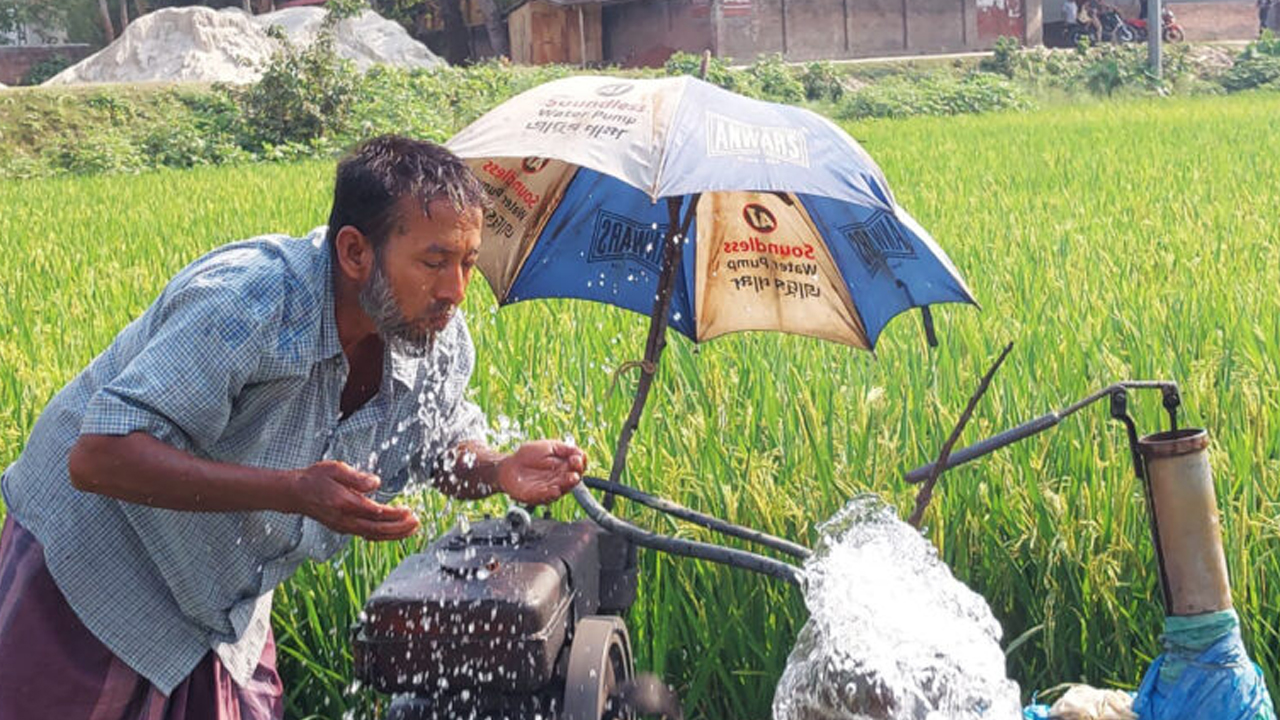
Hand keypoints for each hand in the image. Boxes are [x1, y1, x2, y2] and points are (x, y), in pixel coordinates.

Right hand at [290, 460, 419, 540]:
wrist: (295, 494)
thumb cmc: (316, 478)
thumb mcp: (335, 469)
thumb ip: (357, 477)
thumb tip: (376, 483)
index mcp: (345, 504)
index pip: (375, 513)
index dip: (394, 515)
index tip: (409, 511)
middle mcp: (345, 520)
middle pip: (377, 529)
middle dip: (399, 528)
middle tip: (417, 522)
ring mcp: (344, 527)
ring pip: (373, 536)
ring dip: (394, 534)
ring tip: (412, 529)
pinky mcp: (344, 528)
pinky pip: (367, 536)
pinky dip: (383, 536)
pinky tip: (394, 532)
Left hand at [495, 440, 585, 504]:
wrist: (509, 466)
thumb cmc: (528, 455)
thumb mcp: (548, 447)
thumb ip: (564, 449)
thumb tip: (580, 452)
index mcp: (564, 467)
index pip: (578, 467)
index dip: (581, 463)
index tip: (577, 458)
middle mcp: (560, 479)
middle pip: (573, 479)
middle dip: (576, 475)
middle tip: (575, 471)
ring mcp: (550, 489)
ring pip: (563, 489)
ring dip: (567, 484)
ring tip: (571, 478)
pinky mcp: (539, 497)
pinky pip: (547, 497)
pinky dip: (551, 493)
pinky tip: (555, 489)